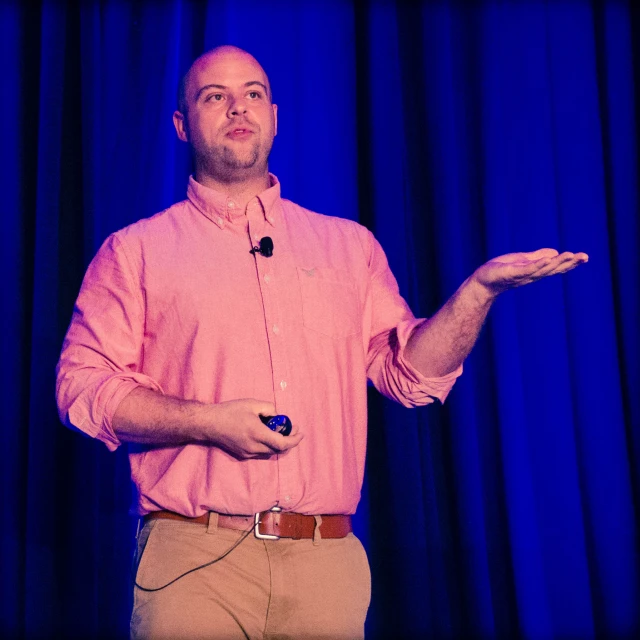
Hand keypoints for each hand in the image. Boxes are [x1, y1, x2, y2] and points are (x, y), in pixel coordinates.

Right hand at [207, 398, 303, 459]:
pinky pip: (260, 453)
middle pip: (278, 450)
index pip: (282, 444)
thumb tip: (276, 415)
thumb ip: (268, 408)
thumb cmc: (230, 411)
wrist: (209, 423)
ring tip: (278, 430)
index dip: (294, 440)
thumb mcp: (252, 403)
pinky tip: (265, 434)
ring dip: (277, 444)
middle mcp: (254, 447)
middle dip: (288, 440)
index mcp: (258, 434)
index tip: (300, 432)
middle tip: (290, 428)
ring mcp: (247, 453)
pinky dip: (267, 445)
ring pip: (269, 452)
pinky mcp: (242, 454)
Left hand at [471, 248, 588, 300]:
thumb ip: (537, 257)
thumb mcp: (522, 261)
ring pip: (543, 269)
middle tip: (584, 257)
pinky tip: (548, 259)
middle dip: (569, 263)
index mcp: (536, 271)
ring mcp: (523, 275)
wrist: (483, 282)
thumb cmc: (501, 271)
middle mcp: (532, 275)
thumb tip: (555, 253)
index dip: (570, 263)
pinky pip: (527, 269)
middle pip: (554, 269)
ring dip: (557, 262)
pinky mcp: (512, 273)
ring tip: (570, 255)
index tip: (585, 257)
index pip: (556, 267)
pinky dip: (538, 264)